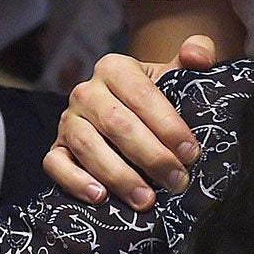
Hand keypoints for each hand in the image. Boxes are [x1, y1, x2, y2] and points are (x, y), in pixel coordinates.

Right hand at [43, 34, 216, 209]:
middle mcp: (86, 92)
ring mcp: (68, 121)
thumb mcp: (178, 74)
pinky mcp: (57, 148)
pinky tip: (101, 198)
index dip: (168, 125)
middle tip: (177, 181)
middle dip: (151, 156)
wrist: (131, 118)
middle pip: (117, 124)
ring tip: (146, 199)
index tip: (191, 153)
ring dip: (119, 176)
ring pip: (87, 146)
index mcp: (115, 68)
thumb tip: (196, 56)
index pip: (141, 95)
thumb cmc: (158, 100)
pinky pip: (56, 164)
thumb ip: (198, 54)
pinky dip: (76, 181)